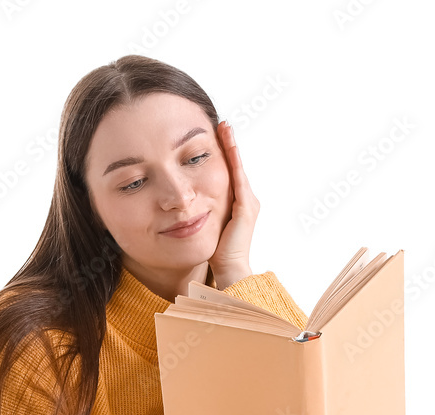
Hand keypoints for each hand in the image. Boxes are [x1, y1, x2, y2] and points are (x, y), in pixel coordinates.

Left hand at [208, 120, 259, 288]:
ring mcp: (248, 202)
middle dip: (228, 145)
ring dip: (231, 146)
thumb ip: (203, 213)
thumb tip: (186, 206)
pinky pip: (237, 175)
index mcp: (238, 205)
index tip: (215, 137)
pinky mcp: (245, 206)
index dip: (224, 155)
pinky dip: (233, 158)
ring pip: (237, 167)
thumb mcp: (208, 226)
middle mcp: (247, 200)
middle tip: (222, 124)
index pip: (230, 174)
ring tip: (225, 127)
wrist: (229, 268)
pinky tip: (228, 142)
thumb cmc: (217, 253)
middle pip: (235, 167)